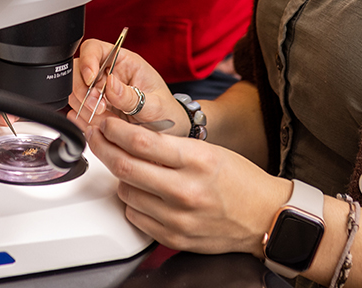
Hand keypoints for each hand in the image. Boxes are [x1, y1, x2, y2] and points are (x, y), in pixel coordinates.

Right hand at [67, 41, 179, 132]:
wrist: (166, 132)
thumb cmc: (164, 111)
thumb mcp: (154, 104)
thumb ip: (132, 96)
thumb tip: (110, 84)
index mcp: (123, 61)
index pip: (94, 49)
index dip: (87, 60)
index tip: (91, 78)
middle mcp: (107, 73)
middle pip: (78, 70)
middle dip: (83, 89)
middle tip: (98, 106)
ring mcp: (97, 92)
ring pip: (74, 91)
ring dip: (83, 106)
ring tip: (105, 118)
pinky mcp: (93, 109)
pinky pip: (77, 110)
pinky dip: (84, 119)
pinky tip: (101, 124)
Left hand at [82, 113, 291, 256]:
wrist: (264, 217)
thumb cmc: (240, 181)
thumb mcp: (209, 151)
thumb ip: (170, 146)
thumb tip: (130, 136)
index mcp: (196, 160)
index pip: (141, 141)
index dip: (114, 129)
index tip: (105, 123)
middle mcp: (185, 190)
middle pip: (125, 166)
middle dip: (103, 148)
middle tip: (97, 138)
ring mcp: (178, 217)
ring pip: (126, 193)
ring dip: (120, 177)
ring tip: (128, 167)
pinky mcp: (173, 237)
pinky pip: (135, 217)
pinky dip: (132, 202)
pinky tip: (142, 193)